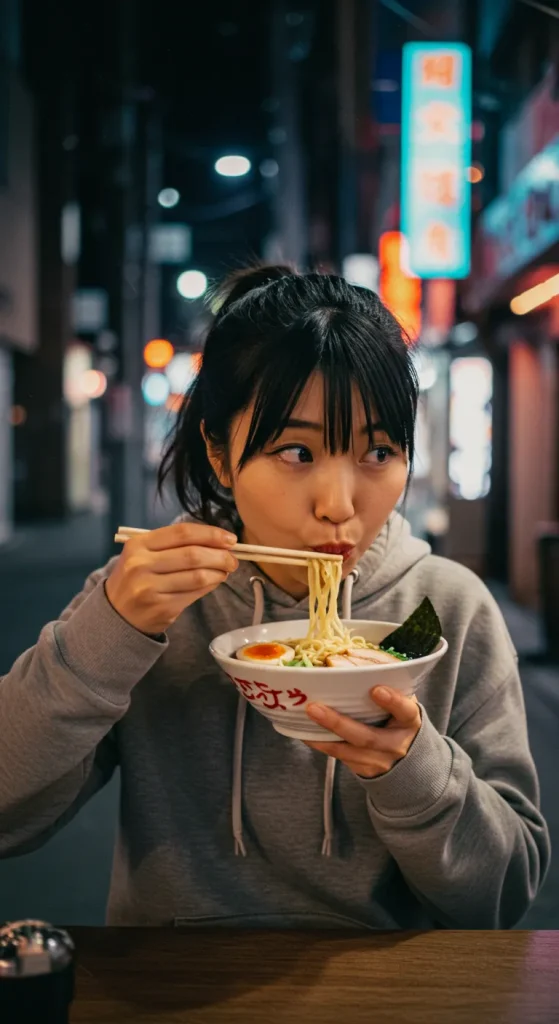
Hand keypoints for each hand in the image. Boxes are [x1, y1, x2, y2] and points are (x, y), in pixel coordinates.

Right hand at [105, 522, 237, 634]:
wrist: (116, 614)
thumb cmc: (136, 578)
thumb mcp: (143, 554)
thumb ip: (174, 545)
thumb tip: (218, 542)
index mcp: (138, 545)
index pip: (182, 533)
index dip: (211, 534)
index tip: (230, 539)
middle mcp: (141, 565)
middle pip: (193, 554)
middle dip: (220, 555)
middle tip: (233, 558)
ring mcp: (150, 588)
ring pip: (197, 576)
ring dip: (219, 572)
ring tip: (225, 570)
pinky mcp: (162, 608)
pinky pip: (195, 593)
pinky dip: (211, 585)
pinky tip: (215, 581)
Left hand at [304, 687, 421, 777]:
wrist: (408, 759)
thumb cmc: (398, 720)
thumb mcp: (402, 703)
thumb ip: (386, 685)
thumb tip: (354, 657)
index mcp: (409, 721)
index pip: (405, 711)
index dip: (392, 701)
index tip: (376, 689)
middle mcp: (396, 744)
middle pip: (367, 737)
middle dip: (338, 723)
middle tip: (314, 708)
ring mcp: (380, 761)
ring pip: (348, 751)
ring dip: (322, 736)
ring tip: (304, 720)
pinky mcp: (365, 770)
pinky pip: (340, 757)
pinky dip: (321, 744)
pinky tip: (306, 732)